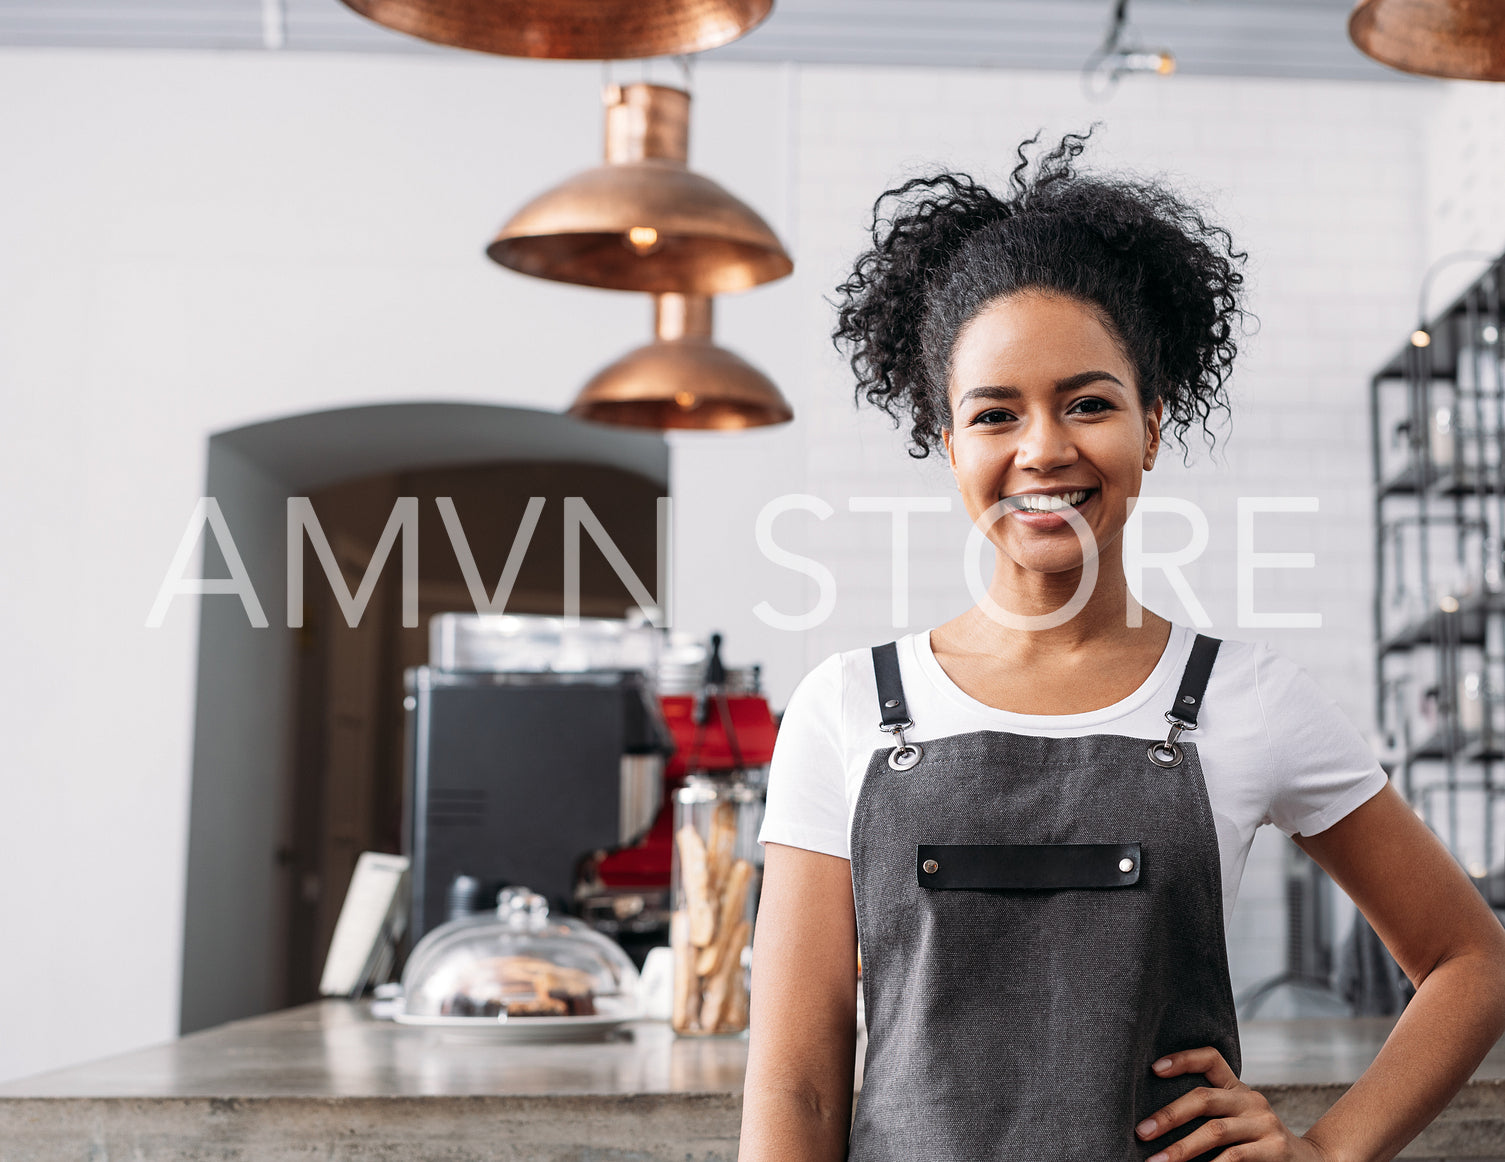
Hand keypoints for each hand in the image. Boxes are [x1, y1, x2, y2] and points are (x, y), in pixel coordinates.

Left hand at [1135, 1047, 1330, 1161]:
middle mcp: (1251, 1100)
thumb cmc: (1256, 1144)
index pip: (1211, 1059)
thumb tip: (1155, 1123)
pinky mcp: (1276, 1148)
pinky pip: (1236, 1157)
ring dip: (1182, 1148)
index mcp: (1238, 1089)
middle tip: (1141, 1132)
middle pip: (1204, 1098)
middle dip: (1168, 1116)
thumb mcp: (1236, 1120)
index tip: (1153, 1068)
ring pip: (1215, 1131)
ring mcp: (1265, 1123)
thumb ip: (1209, 1113)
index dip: (1183, 1058)